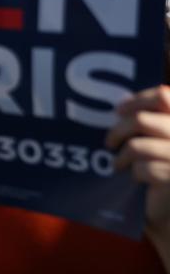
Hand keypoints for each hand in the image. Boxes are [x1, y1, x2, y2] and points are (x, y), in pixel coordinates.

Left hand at [107, 85, 169, 233]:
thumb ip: (149, 120)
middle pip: (142, 120)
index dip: (137, 100)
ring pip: (137, 146)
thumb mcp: (158, 139)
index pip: (164, 96)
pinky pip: (143, 168)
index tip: (118, 111)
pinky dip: (132, 173)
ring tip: (119, 163)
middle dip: (118, 130)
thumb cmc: (162, 169)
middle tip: (109, 142)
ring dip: (122, 156)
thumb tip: (120, 103)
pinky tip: (134, 178)